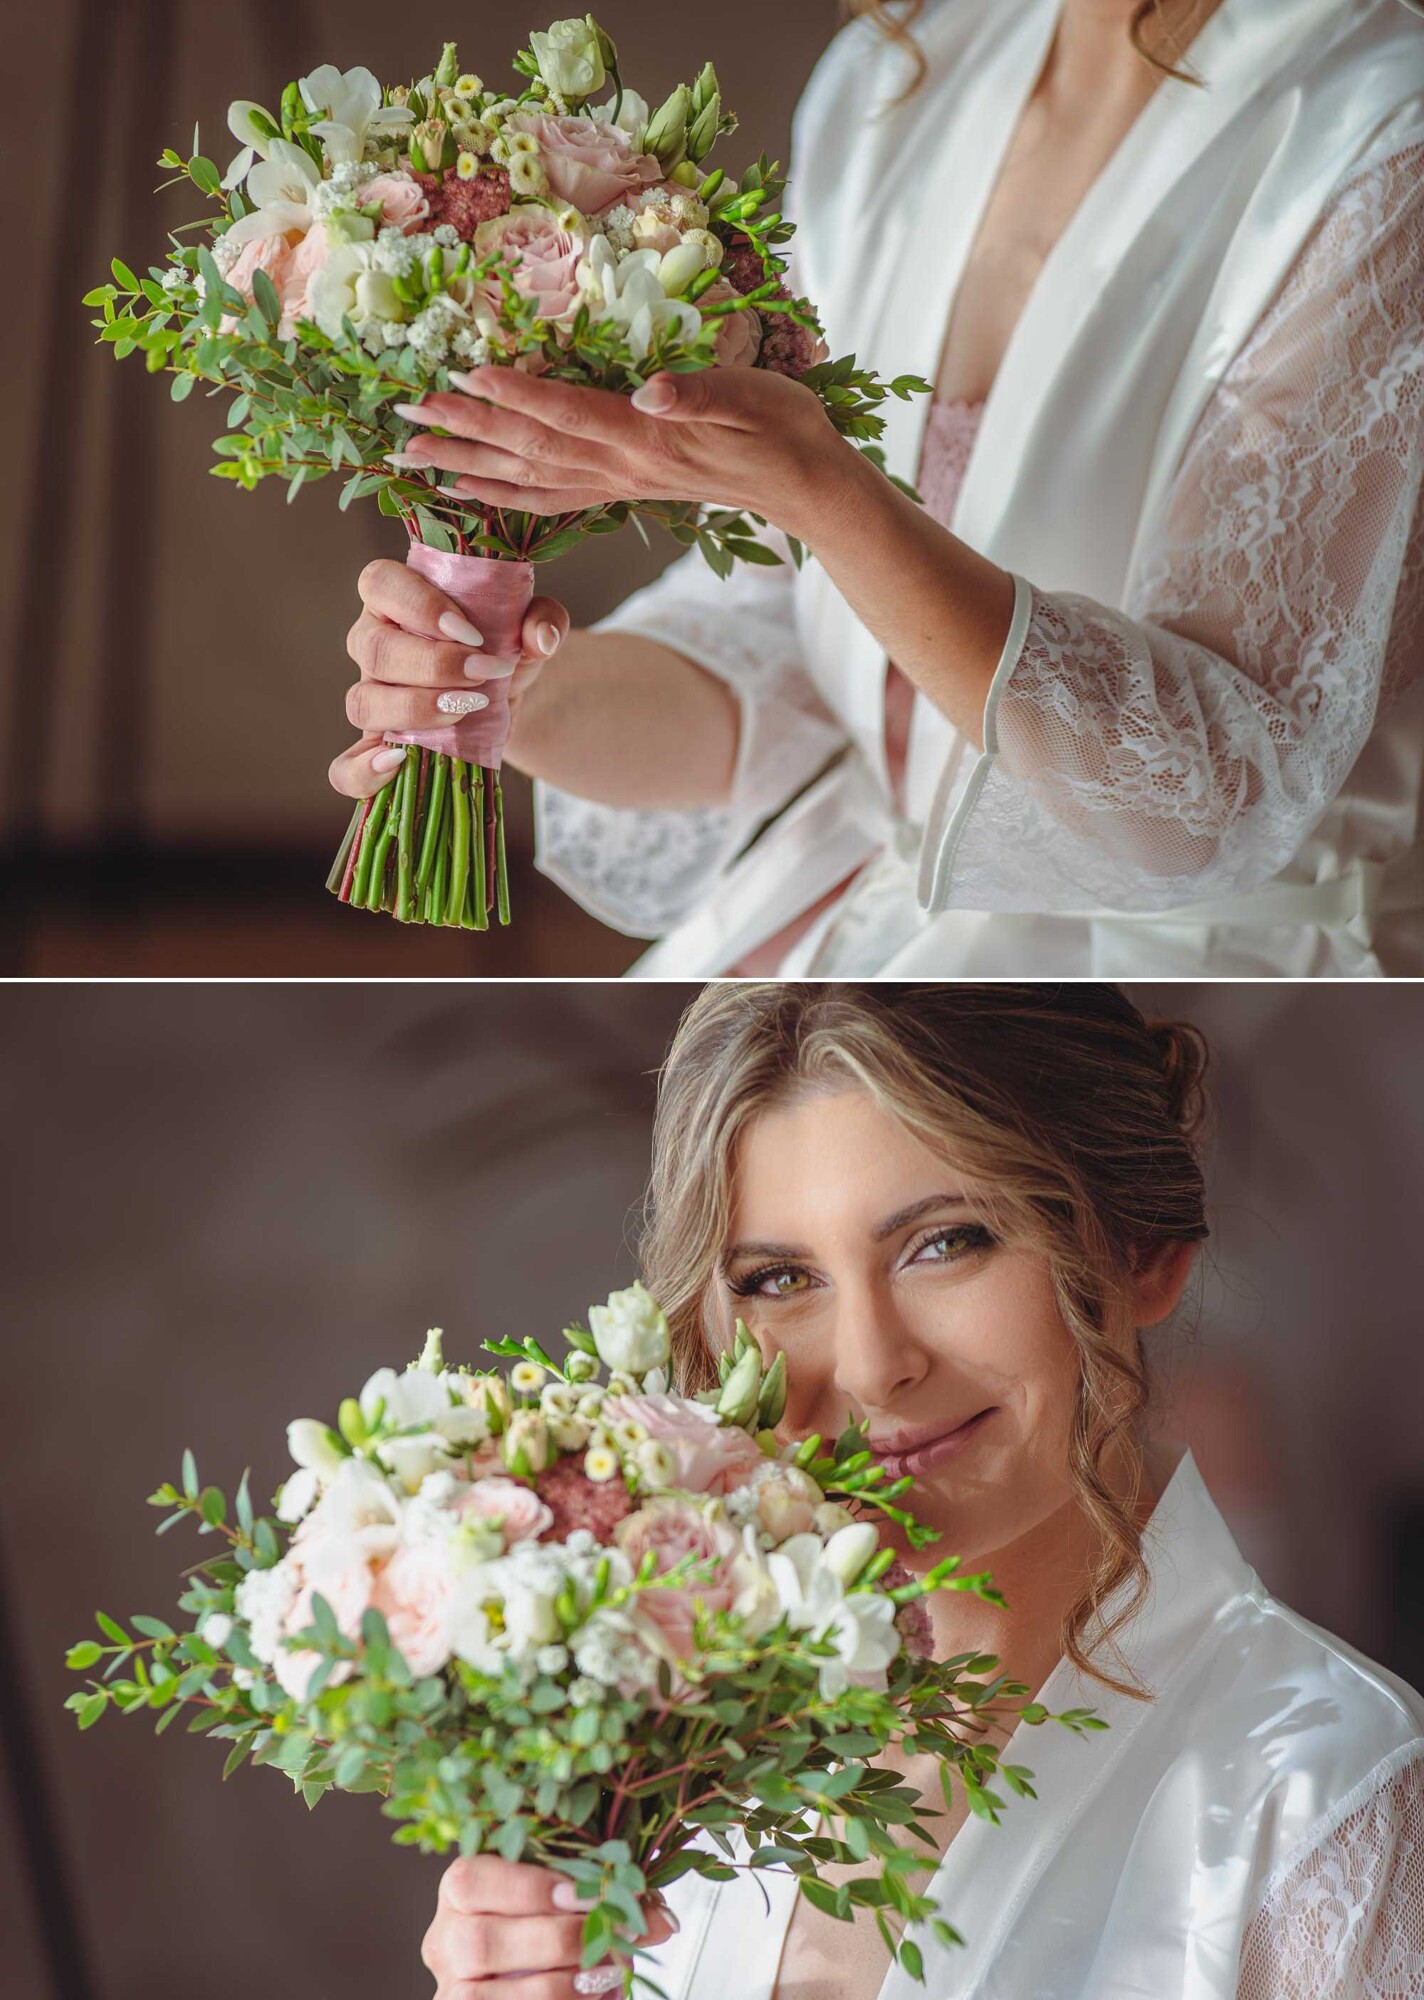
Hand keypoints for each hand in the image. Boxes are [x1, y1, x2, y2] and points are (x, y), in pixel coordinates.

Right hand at [329, 559, 569, 799]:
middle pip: (373, 648)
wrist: (506, 694)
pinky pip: (345, 766)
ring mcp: (370, 695)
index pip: (380, 584)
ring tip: (466, 711)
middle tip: (484, 675)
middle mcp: (372, 642)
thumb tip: (542, 637)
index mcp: (396, 598)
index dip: (419, 606)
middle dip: (433, 665)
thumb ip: (543, 618)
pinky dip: (361, 771)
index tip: (472, 632)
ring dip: (415, 710)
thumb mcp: (529, 626)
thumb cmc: (504, 645)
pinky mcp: (375, 744)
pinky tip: (397, 765)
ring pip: (362, 702)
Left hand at [384, 361, 851, 545]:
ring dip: (469, 464)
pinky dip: (502, 496)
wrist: (802, 483)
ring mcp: (617, 484)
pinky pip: (548, 499)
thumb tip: (651, 390)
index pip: (568, 414)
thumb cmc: (783, 426)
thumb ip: (699, 393)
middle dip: (468, 429)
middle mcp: (621, 467)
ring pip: (529, 476)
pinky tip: (466, 491)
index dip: (515, 395)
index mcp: (648, 438)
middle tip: (407, 412)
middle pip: (531, 447)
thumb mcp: (753, 396)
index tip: (462, 374)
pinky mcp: (620, 490)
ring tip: (412, 453)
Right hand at [421, 1854, 677, 1998]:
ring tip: (608, 1976)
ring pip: (484, 1996)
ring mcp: (451, 1991)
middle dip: (553, 1941)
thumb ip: (603, 1895)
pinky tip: (594, 1998)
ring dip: (558, 1987)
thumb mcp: (570, 1897)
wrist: (532, 1974)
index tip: (582, 1895)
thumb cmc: (550, 1922)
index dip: (526, 1887)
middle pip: (479, 1941)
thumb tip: (661, 1921)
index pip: (470, 1880)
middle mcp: (445, 1941)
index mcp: (460, 1891)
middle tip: (610, 1940)